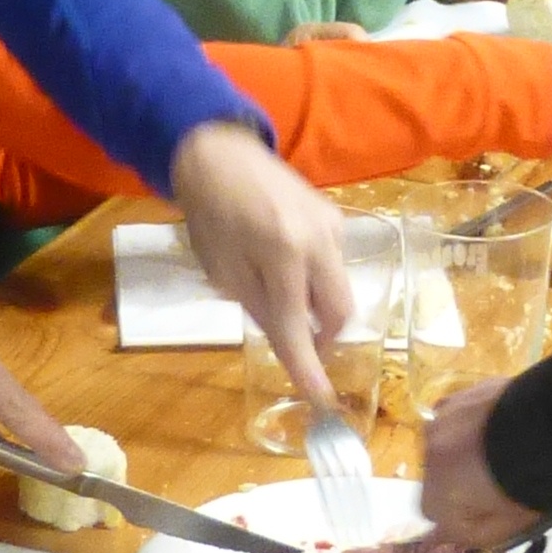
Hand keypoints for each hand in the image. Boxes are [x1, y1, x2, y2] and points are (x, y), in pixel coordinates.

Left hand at [169, 121, 355, 417]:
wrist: (221, 154)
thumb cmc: (212, 215)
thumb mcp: (224, 269)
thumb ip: (261, 308)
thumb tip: (291, 343)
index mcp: (284, 253)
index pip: (299, 324)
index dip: (308, 365)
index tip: (321, 398)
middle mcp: (320, 240)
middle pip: (340, 310)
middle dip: (323, 337)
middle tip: (298, 346)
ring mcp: (333, 226)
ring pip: (340, 288)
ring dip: (317, 306)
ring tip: (281, 295)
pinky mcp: (335, 217)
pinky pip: (333, 264)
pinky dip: (315, 279)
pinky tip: (285, 266)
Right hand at [423, 380, 549, 551]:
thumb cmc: (531, 485)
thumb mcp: (505, 527)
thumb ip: (468, 535)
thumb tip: (440, 536)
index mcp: (437, 493)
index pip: (435, 514)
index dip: (461, 513)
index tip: (488, 508)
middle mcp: (429, 456)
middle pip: (437, 476)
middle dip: (459, 480)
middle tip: (498, 479)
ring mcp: (442, 421)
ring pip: (445, 444)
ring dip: (462, 450)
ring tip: (501, 449)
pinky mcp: (460, 394)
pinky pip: (456, 417)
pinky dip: (470, 424)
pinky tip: (496, 425)